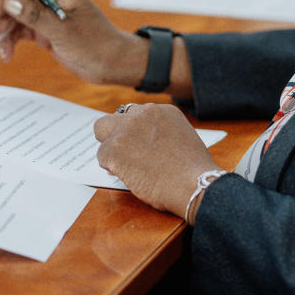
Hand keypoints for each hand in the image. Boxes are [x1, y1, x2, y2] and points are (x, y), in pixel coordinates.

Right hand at [0, 0, 146, 85]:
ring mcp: (46, 12)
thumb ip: (36, 16)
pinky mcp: (43, 28)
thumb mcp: (64, 33)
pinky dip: (8, 39)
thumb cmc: (98, 46)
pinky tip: (5, 54)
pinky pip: (19, 28)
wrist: (113, 65)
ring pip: (12, 11)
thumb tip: (9, 1)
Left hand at [94, 103, 219, 220]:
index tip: (136, 145)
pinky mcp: (113, 149)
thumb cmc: (191, 170)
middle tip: (122, 152)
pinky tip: (128, 176)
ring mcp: (126, 130)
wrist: (192, 183)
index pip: (133, 114)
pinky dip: (111, 168)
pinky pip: (102, 156)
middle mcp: (141, 114)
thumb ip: (160, 133)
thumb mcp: (181, 138)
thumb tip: (141, 145)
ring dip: (112, 151)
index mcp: (160, 110)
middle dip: (113, 135)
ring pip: (102, 135)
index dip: (132, 132)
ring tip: (127, 167)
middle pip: (111, 119)